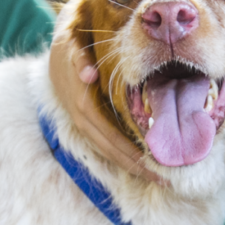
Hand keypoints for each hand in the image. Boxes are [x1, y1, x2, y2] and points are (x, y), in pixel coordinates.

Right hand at [48, 2, 163, 184]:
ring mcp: (83, 123)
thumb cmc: (74, 46)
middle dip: (137, 165)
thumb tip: (89, 74)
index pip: (109, 135)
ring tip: (158, 177)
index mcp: (82, 103)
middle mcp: (82, 118)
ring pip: (108, 150)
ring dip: (131, 165)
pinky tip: (141, 164)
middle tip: (166, 178)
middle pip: (111, 149)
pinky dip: (123, 156)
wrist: (57, 49)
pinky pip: (105, 144)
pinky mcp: (87, 124)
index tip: (155, 161)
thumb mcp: (72, 45)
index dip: (131, 151)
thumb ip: (79, 59)